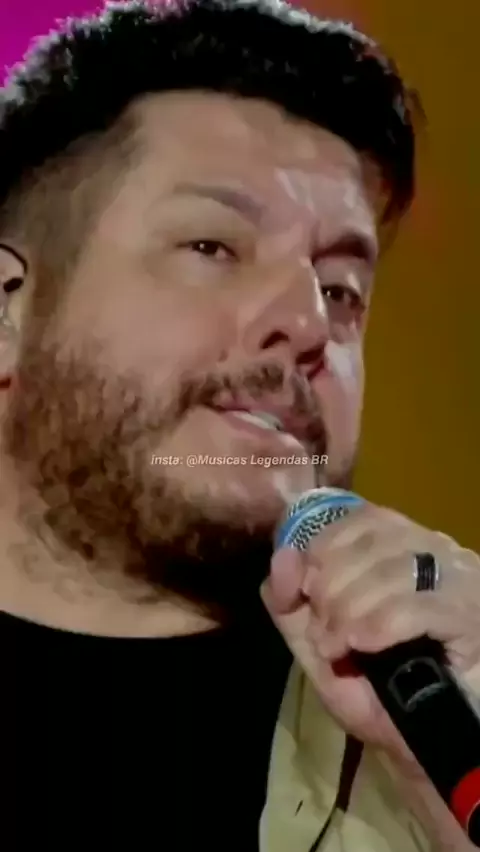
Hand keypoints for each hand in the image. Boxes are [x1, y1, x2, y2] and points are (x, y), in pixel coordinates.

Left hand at [261, 502, 479, 766]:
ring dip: (349, 613)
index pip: (361, 518)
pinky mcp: (471, 615)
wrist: (424, 746)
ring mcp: (460, 580)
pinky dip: (377, 626)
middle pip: (372, 542)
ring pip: (391, 571)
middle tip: (326, 633)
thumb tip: (283, 553)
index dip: (325, 548)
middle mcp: (436, 552)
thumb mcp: (318, 645)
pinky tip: (365, 648)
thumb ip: (289, 601)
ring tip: (341, 648)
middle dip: (332, 588)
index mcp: (402, 547)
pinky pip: (416, 607)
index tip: (309, 592)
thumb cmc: (376, 693)